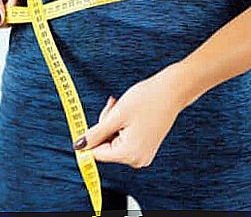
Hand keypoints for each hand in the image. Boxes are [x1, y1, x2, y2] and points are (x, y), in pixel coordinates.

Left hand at [73, 63, 202, 168]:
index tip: (95, 120)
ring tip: (122, 107)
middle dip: (104, 126)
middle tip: (113, 106)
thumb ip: (95, 134)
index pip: (96, 153)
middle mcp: (137, 160)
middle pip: (105, 147)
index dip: (91, 136)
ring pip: (113, 141)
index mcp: (129, 154)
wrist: (172, 91)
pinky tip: (127, 112)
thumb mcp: (116, 116)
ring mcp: (142, 154)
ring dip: (112, 124)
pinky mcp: (145, 147)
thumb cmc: (146, 100)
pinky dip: (120, 126)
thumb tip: (78, 146)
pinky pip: (123, 139)